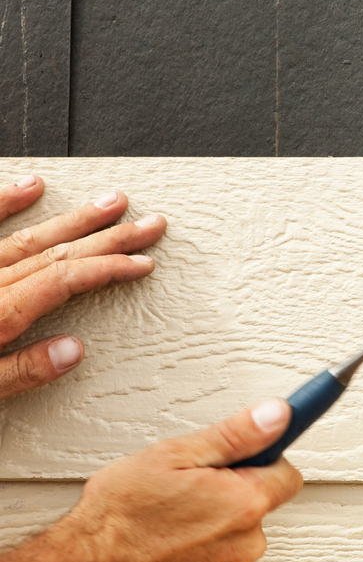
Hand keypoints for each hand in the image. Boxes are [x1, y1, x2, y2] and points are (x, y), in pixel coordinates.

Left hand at [0, 174, 164, 399]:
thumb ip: (19, 373)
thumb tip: (72, 350)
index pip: (64, 280)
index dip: (109, 268)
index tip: (142, 262)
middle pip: (56, 252)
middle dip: (108, 237)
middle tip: (148, 223)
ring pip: (26, 236)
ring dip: (72, 218)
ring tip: (110, 202)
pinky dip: (4, 202)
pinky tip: (30, 188)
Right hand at [0, 399, 303, 561]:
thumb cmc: (117, 517)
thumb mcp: (174, 456)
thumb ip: (235, 434)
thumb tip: (278, 415)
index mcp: (245, 504)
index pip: (288, 473)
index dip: (264, 459)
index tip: (249, 452)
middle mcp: (245, 543)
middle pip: (259, 504)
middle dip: (232, 491)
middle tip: (189, 485)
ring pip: (235, 534)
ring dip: (212, 522)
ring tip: (168, 516)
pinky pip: (215, 560)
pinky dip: (196, 550)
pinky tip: (164, 542)